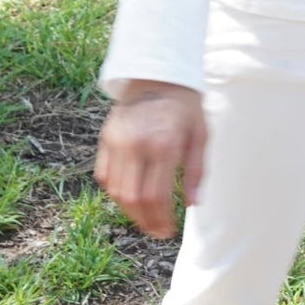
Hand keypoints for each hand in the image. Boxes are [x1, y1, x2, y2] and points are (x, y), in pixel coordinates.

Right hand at [95, 82, 207, 237]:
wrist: (158, 73)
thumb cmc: (185, 106)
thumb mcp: (201, 134)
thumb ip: (197, 171)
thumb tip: (192, 205)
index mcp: (164, 143)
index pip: (157, 195)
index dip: (161, 219)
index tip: (169, 231)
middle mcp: (137, 143)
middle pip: (134, 198)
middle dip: (146, 222)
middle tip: (157, 231)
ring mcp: (117, 141)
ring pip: (116, 191)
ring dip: (130, 211)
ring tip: (146, 218)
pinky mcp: (106, 138)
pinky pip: (104, 176)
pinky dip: (115, 193)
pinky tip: (130, 198)